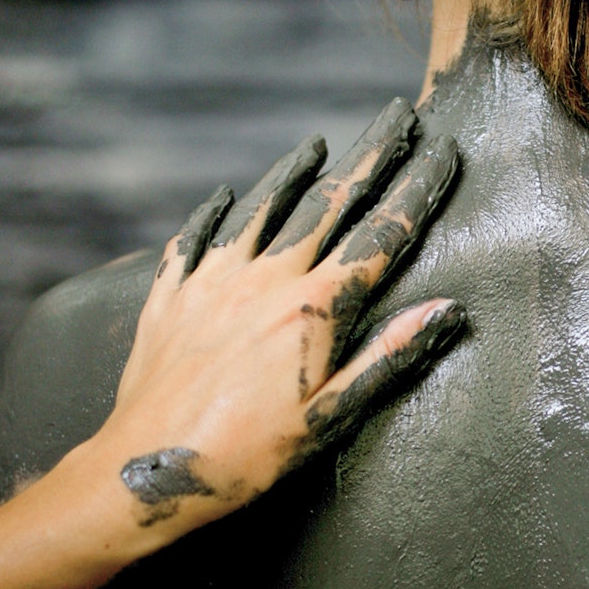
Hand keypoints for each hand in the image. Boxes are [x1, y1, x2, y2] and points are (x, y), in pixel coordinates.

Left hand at [96, 98, 464, 534]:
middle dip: (370, 157)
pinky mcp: (171, 297)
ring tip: (317, 142)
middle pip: (330, 203)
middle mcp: (265, 280)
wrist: (143, 470)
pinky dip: (214, 213)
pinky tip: (223, 196)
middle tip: (396, 118)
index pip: (381, 236)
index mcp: (313, 308)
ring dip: (295, 172)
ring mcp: (214, 282)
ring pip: (263, 209)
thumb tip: (446, 310)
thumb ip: (389, 355)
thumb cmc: (246, 454)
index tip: (443, 152)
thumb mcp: (331, 415)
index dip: (417, 190)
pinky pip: (196, 239)